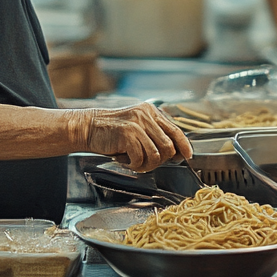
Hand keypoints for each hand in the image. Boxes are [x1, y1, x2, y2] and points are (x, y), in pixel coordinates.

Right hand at [71, 103, 192, 171]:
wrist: (88, 127)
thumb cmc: (113, 131)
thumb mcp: (137, 126)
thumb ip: (154, 134)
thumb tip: (175, 152)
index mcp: (151, 112)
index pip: (175, 130)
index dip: (184, 145)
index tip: (187, 156)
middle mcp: (146, 115)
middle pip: (168, 146)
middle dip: (160, 160)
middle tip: (146, 163)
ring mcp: (137, 123)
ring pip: (156, 154)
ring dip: (146, 165)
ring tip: (135, 163)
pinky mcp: (127, 133)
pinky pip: (141, 158)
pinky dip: (134, 164)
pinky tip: (126, 160)